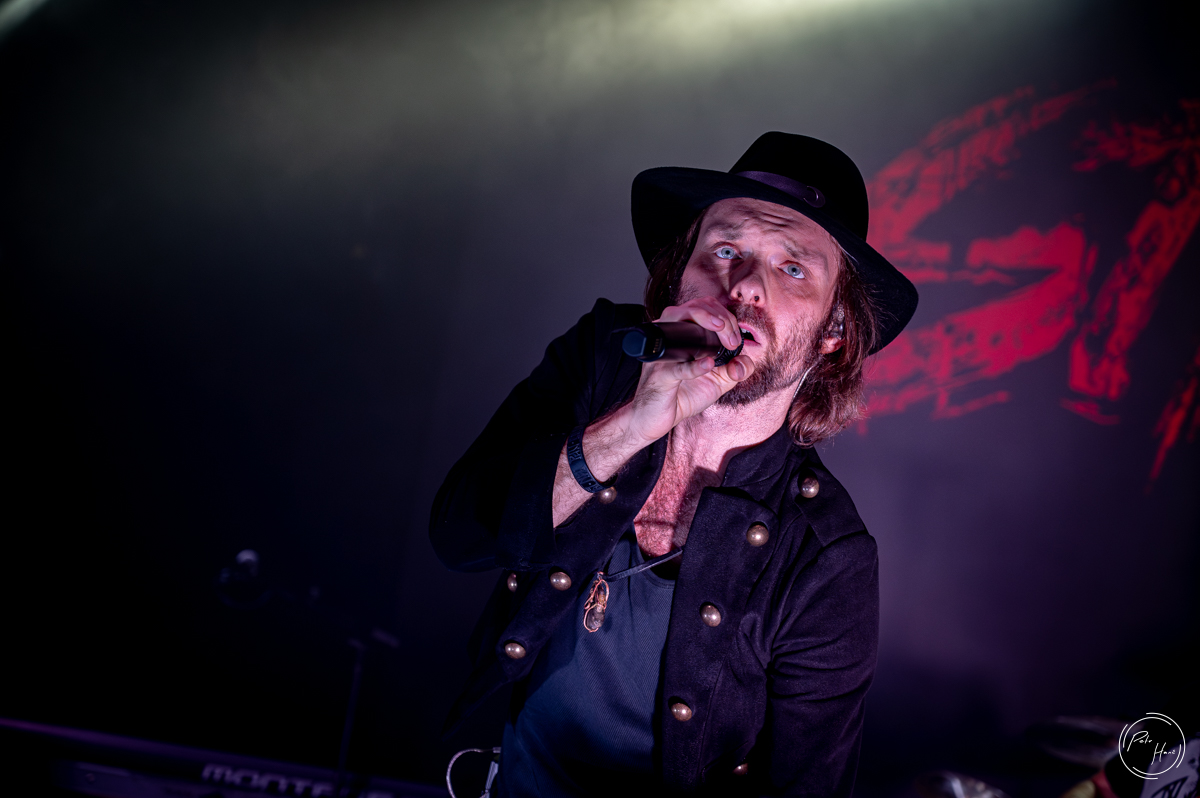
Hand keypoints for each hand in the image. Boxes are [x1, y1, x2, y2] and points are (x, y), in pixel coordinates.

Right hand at [621, 296, 755, 446]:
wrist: (654, 419)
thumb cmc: (681, 396)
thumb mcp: (718, 382)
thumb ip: (736, 369)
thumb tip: (745, 359)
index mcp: (684, 335)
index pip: (705, 307)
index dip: (727, 318)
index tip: (735, 340)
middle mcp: (670, 337)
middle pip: (694, 307)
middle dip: (722, 318)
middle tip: (732, 341)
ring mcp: (662, 354)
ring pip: (678, 319)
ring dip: (706, 322)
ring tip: (724, 334)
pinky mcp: (659, 377)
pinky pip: (676, 367)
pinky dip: (694, 365)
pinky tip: (708, 364)